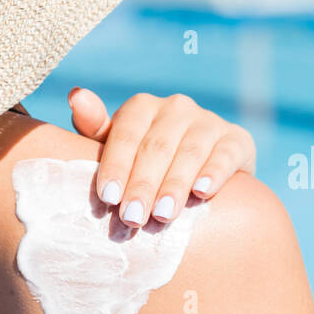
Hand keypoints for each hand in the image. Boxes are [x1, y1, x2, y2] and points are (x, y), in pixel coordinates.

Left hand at [68, 88, 255, 226]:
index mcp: (143, 106)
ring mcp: (209, 122)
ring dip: (175, 185)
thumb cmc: (148, 162)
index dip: (117, 165)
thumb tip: (76, 96)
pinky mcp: (237, 140)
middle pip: (156, 147)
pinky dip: (214, 173)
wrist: (203, 169)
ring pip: (190, 152)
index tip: (108, 198)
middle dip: (143, 185)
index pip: (127, 134)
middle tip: (132, 218)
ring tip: (163, 215)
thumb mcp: (120, 148)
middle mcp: (177, 107)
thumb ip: (95, 129)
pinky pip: (225, 154)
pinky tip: (202, 193)